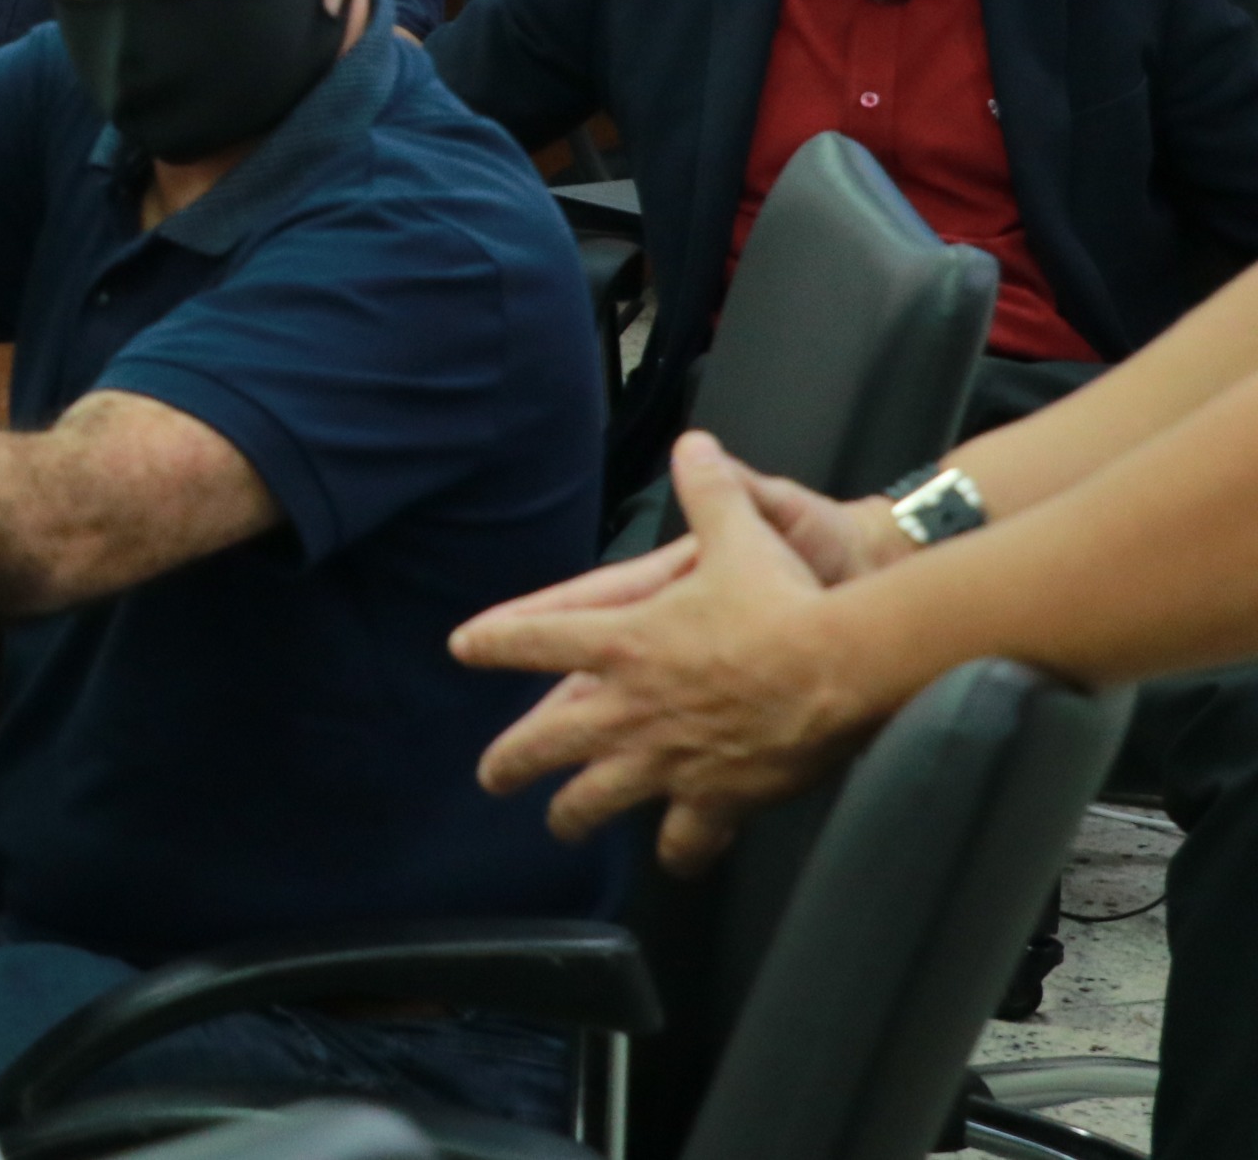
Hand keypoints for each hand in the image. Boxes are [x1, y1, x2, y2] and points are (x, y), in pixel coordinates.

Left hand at [451, 431, 881, 873]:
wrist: (841, 667)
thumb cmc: (783, 598)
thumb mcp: (740, 533)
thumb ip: (711, 489)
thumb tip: (695, 443)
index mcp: (622, 642)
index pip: (535, 641)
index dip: (495, 644)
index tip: (462, 650)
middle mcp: (629, 707)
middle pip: (547, 744)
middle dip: (512, 762)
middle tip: (491, 777)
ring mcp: (666, 760)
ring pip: (598, 801)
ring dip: (576, 815)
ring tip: (563, 824)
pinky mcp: (715, 799)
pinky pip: (686, 839)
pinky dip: (682, 850)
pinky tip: (677, 859)